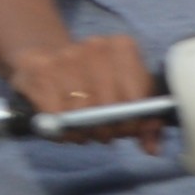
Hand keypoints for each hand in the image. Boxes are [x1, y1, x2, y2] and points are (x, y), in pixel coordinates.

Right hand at [15, 30, 161, 140]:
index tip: (127, 132)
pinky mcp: (41, 71)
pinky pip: (55, 116)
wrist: (47, 54)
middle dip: (108, 130)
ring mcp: (66, 56)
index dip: (132, 123)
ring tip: (83, 131)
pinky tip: (64, 126)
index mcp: (122, 47)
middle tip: (104, 135)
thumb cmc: (95, 79)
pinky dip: (61, 130)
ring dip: (83, 132)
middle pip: (108, 107)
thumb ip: (145, 120)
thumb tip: (152, 148)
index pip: (135, 98)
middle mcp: (95, 47)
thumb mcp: (127, 91)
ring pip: (80, 113)